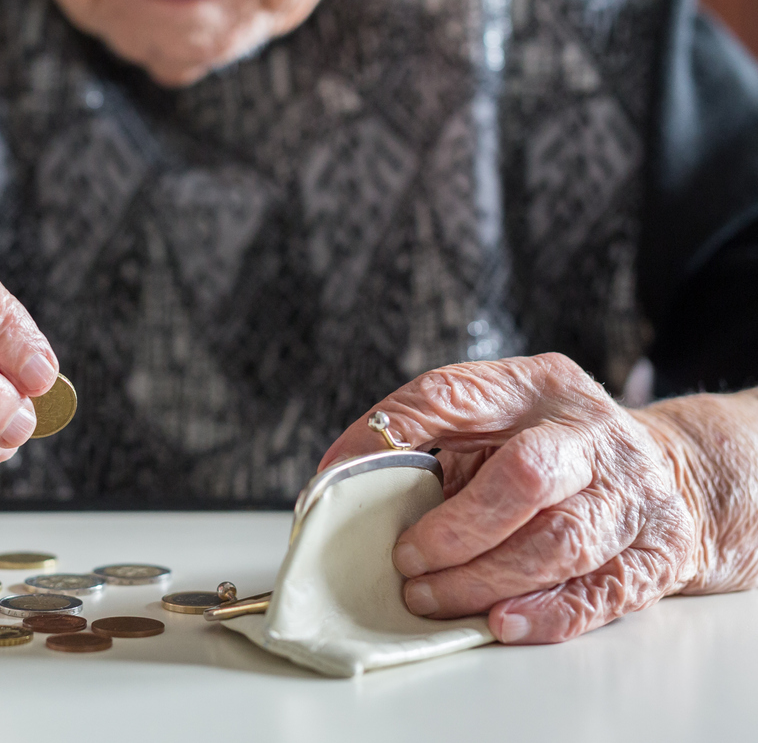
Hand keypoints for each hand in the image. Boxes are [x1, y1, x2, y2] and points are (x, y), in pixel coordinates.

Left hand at [318, 353, 702, 643]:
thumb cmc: (552, 450)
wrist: (670, 474)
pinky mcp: (654, 553)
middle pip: (525, 476)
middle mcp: (589, 434)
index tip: (339, 474)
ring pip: (559, 543)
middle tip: (405, 558)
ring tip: (430, 597)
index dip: (390, 432)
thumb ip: (432, 439)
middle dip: (455, 528)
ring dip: (483, 579)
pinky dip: (544, 614)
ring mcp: (630, 494)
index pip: (453, 393)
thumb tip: (342, 478)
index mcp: (535, 386)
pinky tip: (499, 621)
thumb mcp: (497, 420)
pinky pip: (598, 592)